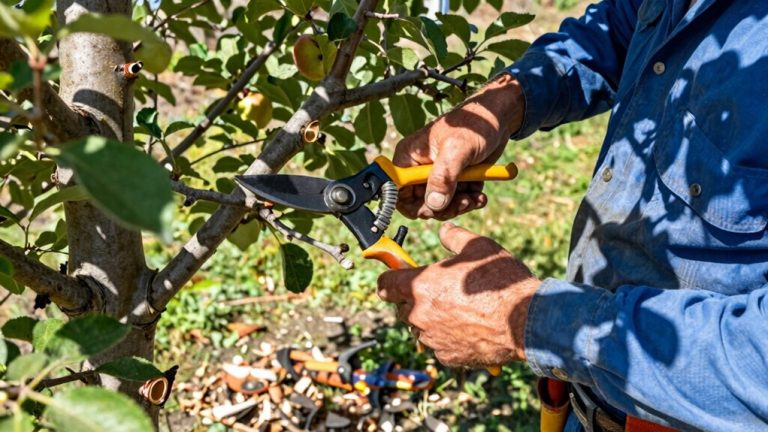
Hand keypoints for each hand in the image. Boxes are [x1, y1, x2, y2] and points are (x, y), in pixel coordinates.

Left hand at [377, 223, 538, 367]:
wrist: (525, 322)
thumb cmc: (501, 282)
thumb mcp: (478, 247)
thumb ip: (454, 237)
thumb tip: (444, 230)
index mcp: (420, 286)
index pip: (384, 285)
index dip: (390, 280)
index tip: (399, 277)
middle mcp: (420, 315)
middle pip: (402, 307)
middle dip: (415, 299)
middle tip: (440, 291)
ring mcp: (432, 338)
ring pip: (421, 327)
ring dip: (433, 319)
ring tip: (461, 309)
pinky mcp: (447, 356)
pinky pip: (439, 345)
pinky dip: (448, 338)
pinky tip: (469, 327)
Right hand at [394, 73, 524, 219]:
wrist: (498, 119)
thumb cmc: (475, 124)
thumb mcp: (458, 149)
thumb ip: (444, 176)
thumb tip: (434, 204)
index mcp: (410, 157)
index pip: (397, 191)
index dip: (412, 205)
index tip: (433, 208)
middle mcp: (419, 168)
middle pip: (419, 203)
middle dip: (441, 208)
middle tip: (462, 203)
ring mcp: (437, 175)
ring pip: (439, 205)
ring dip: (458, 206)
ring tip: (474, 198)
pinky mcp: (453, 180)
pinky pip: (455, 201)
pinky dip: (468, 202)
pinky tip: (479, 196)